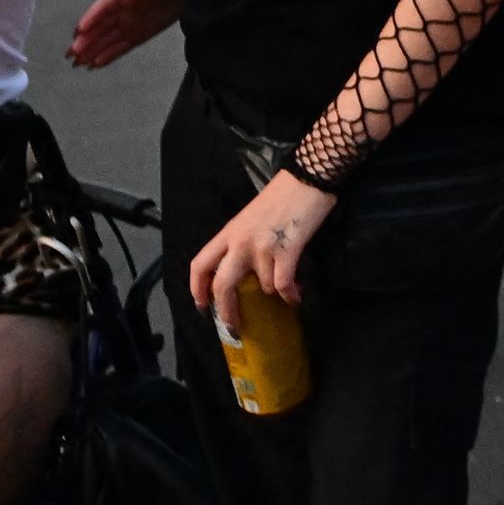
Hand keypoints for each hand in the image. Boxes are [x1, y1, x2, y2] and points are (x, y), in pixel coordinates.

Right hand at [67, 0, 192, 68]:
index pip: (103, 8)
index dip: (91, 19)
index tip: (79, 31)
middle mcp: (121, 11)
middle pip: (99, 27)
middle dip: (85, 41)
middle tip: (71, 54)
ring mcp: (128, 24)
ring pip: (106, 40)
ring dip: (92, 51)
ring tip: (77, 64)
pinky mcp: (138, 34)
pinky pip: (121, 47)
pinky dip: (109, 55)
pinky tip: (95, 65)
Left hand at [190, 164, 337, 313]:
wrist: (307, 177)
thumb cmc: (281, 195)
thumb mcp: (251, 218)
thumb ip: (242, 242)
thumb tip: (244, 272)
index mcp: (228, 232)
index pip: (200, 264)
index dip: (196, 289)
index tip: (201, 306)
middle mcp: (240, 242)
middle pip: (222, 285)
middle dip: (227, 311)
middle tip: (234, 327)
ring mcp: (263, 246)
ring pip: (262, 286)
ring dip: (273, 292)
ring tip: (285, 292)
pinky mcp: (286, 250)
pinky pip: (283, 284)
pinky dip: (290, 295)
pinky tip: (295, 298)